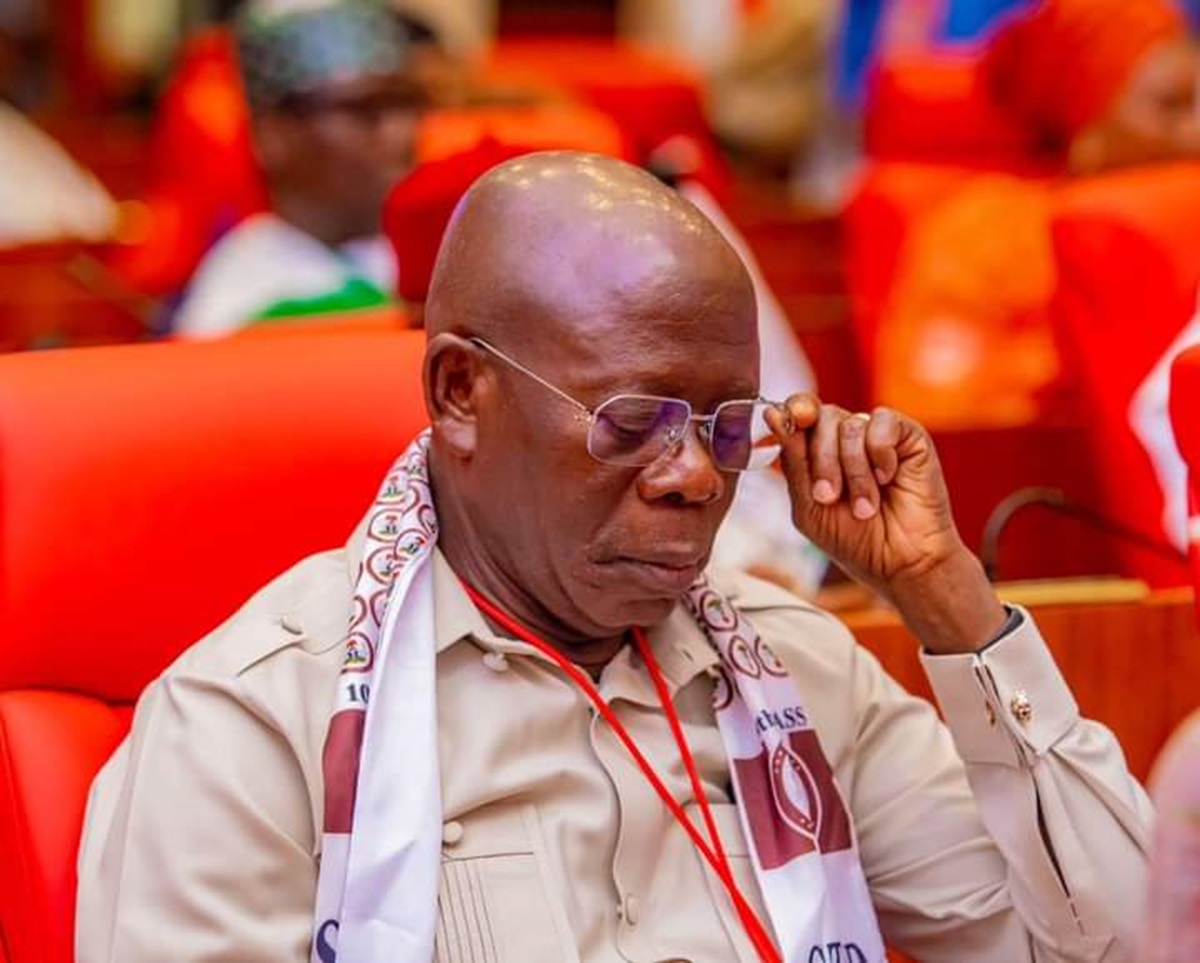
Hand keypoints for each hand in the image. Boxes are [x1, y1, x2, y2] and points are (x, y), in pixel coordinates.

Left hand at [765, 395, 1006, 653]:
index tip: (790, 421)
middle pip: (821, 417)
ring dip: (854, 471)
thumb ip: (792, 460)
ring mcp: (876, 434)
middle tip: (829, 497)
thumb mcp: (808, 505)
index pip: (797, 413)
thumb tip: (772, 413)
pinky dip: (880, 454)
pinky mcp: (908, 435)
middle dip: (821, 460)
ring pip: (850, 425)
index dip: (792, 412)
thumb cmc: (855, 540)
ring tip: (865, 506)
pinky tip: (887, 479)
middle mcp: (845, 438)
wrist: (900, 563)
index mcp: (817, 452)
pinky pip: (882, 421)